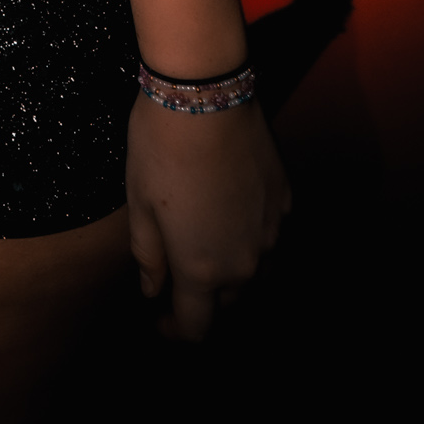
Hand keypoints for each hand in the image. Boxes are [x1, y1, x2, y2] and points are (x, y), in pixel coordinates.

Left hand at [126, 94, 288, 338]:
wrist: (205, 93)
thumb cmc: (159, 149)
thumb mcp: (138, 205)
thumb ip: (148, 256)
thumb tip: (152, 291)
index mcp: (202, 269)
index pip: (196, 327)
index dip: (175, 331)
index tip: (160, 320)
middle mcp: (245, 261)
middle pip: (227, 302)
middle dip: (202, 299)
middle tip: (178, 277)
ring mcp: (271, 232)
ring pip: (253, 271)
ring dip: (229, 270)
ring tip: (202, 244)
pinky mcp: (285, 201)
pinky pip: (268, 235)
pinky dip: (248, 235)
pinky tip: (227, 210)